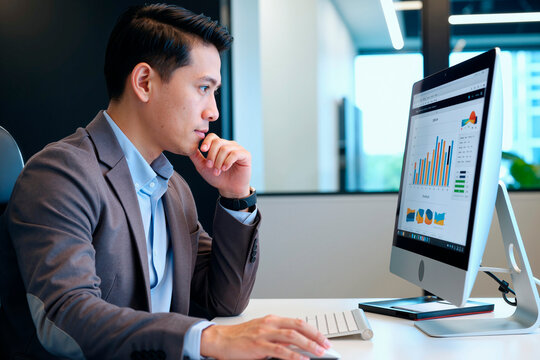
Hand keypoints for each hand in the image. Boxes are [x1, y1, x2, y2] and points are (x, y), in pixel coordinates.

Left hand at [189, 133, 250, 197]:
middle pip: (218, 142)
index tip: (203, 150)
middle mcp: (229, 145)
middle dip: (212, 155)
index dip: (207, 142)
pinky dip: (228, 162)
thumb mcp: (203, 167)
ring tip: (217, 171)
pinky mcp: (246, 155)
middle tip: (210, 166)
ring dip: (219, 161)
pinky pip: (235, 153)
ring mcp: (238, 149)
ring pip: (226, 149)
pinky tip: (225, 168)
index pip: (212, 137)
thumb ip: (196, 156)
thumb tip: (188, 146)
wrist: (229, 189)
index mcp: (219, 146)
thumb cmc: (217, 178)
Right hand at [200, 315, 330, 359]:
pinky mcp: (258, 346)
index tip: (323, 338)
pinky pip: (280, 351)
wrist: (220, 339)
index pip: (298, 322)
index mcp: (272, 319)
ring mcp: (264, 334)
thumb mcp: (262, 332)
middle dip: (315, 336)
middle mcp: (270, 324)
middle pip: (298, 327)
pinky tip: (302, 359)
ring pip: (292, 337)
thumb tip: (297, 344)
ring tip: (319, 352)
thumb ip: (278, 337)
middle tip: (326, 345)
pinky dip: (294, 355)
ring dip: (308, 345)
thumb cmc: (240, 337)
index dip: (313, 330)